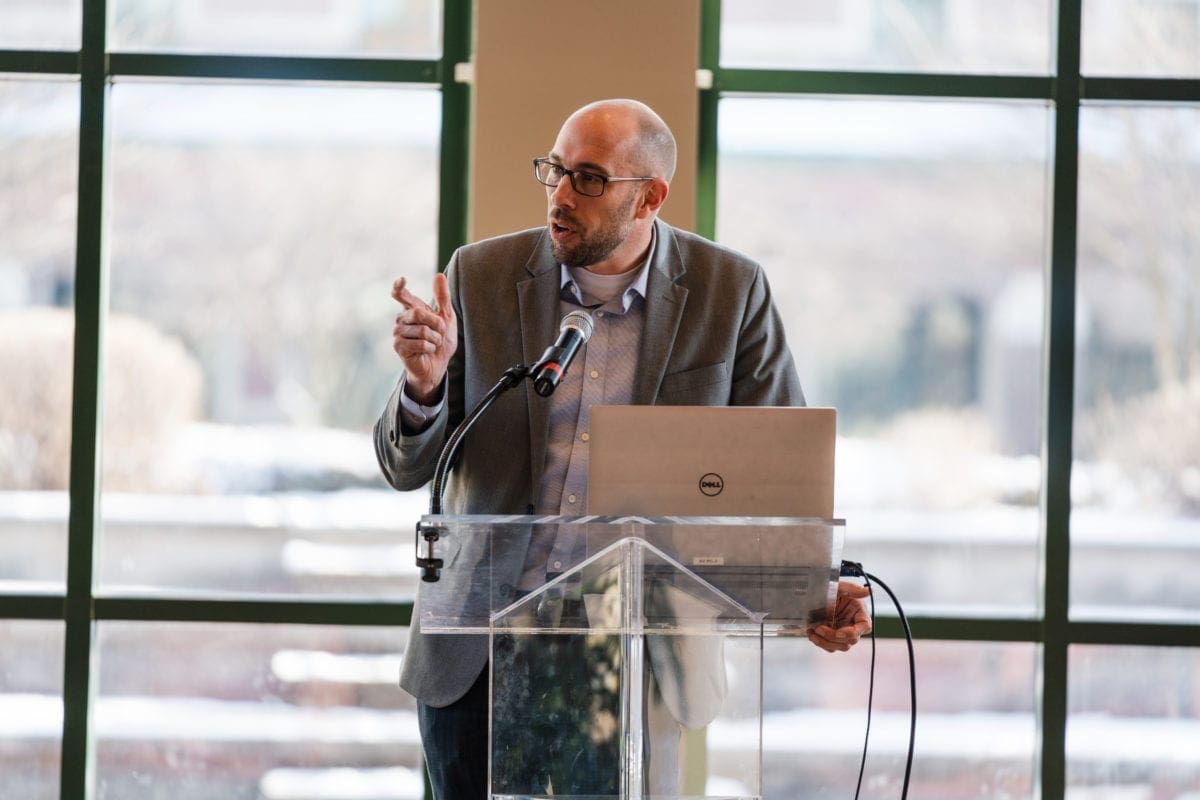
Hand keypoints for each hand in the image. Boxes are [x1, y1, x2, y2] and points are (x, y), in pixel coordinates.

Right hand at [391, 273, 457, 403]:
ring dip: (435, 338)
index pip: (401, 294)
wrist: (439, 364)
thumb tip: (439, 275)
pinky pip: (419, 343)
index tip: (402, 280)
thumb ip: (442, 297)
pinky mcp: (399, 347)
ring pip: (421, 330)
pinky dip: (429, 347)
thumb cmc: (441, 340)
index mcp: (412, 310)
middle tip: (440, 332)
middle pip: (418, 312)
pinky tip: (427, 351)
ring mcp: (398, 333)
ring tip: (433, 344)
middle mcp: (402, 319)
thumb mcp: (446, 317)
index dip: (399, 287)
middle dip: (436, 323)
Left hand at [807, 581, 871, 652]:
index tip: (839, 633)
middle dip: (833, 637)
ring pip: (840, 646)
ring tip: (813, 632)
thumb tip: (869, 591)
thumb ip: (853, 589)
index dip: (853, 633)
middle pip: (851, 640)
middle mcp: (853, 625)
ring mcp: (843, 632)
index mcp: (860, 613)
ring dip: (825, 642)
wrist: (813, 594)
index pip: (865, 627)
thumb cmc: (830, 589)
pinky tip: (811, 633)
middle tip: (819, 628)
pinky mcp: (833, 637)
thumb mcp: (839, 587)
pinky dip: (820, 642)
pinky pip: (830, 647)